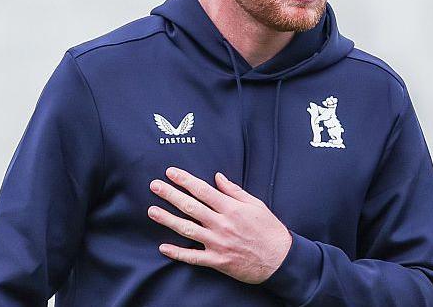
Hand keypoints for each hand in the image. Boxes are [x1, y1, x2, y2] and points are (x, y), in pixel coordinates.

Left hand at [148, 167, 292, 283]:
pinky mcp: (217, 261)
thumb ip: (234, 191)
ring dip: (168, 220)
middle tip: (154, 186)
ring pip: (188, 229)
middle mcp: (222, 224)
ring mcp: (218, 243)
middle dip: (171, 195)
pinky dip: (177, 253)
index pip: (203, 190)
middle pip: (191, 207)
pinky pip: (193, 257)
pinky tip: (163, 247)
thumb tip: (218, 177)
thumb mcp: (256, 205)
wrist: (280, 260)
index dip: (185, 180)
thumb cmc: (269, 230)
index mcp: (232, 208)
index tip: (171, 172)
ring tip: (152, 211)